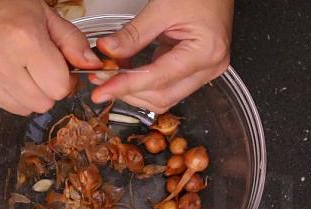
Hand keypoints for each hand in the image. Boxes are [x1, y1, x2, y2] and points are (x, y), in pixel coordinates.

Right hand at [0, 0, 101, 114]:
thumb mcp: (43, 14)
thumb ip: (71, 42)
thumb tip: (92, 66)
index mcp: (23, 39)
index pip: (59, 88)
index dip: (61, 80)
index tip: (53, 68)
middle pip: (41, 104)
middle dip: (43, 89)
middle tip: (32, 68)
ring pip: (20, 110)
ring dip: (22, 94)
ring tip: (11, 68)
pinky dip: (0, 93)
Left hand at [91, 0, 233, 112]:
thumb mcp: (161, 7)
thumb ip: (132, 34)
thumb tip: (107, 51)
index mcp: (206, 51)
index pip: (157, 79)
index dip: (125, 87)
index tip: (102, 92)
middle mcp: (209, 67)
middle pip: (161, 96)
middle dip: (128, 92)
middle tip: (101, 80)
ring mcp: (204, 70)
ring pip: (163, 97)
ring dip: (134, 91)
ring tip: (111, 76)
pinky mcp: (195, 69)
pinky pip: (166, 87)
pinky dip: (143, 84)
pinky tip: (126, 73)